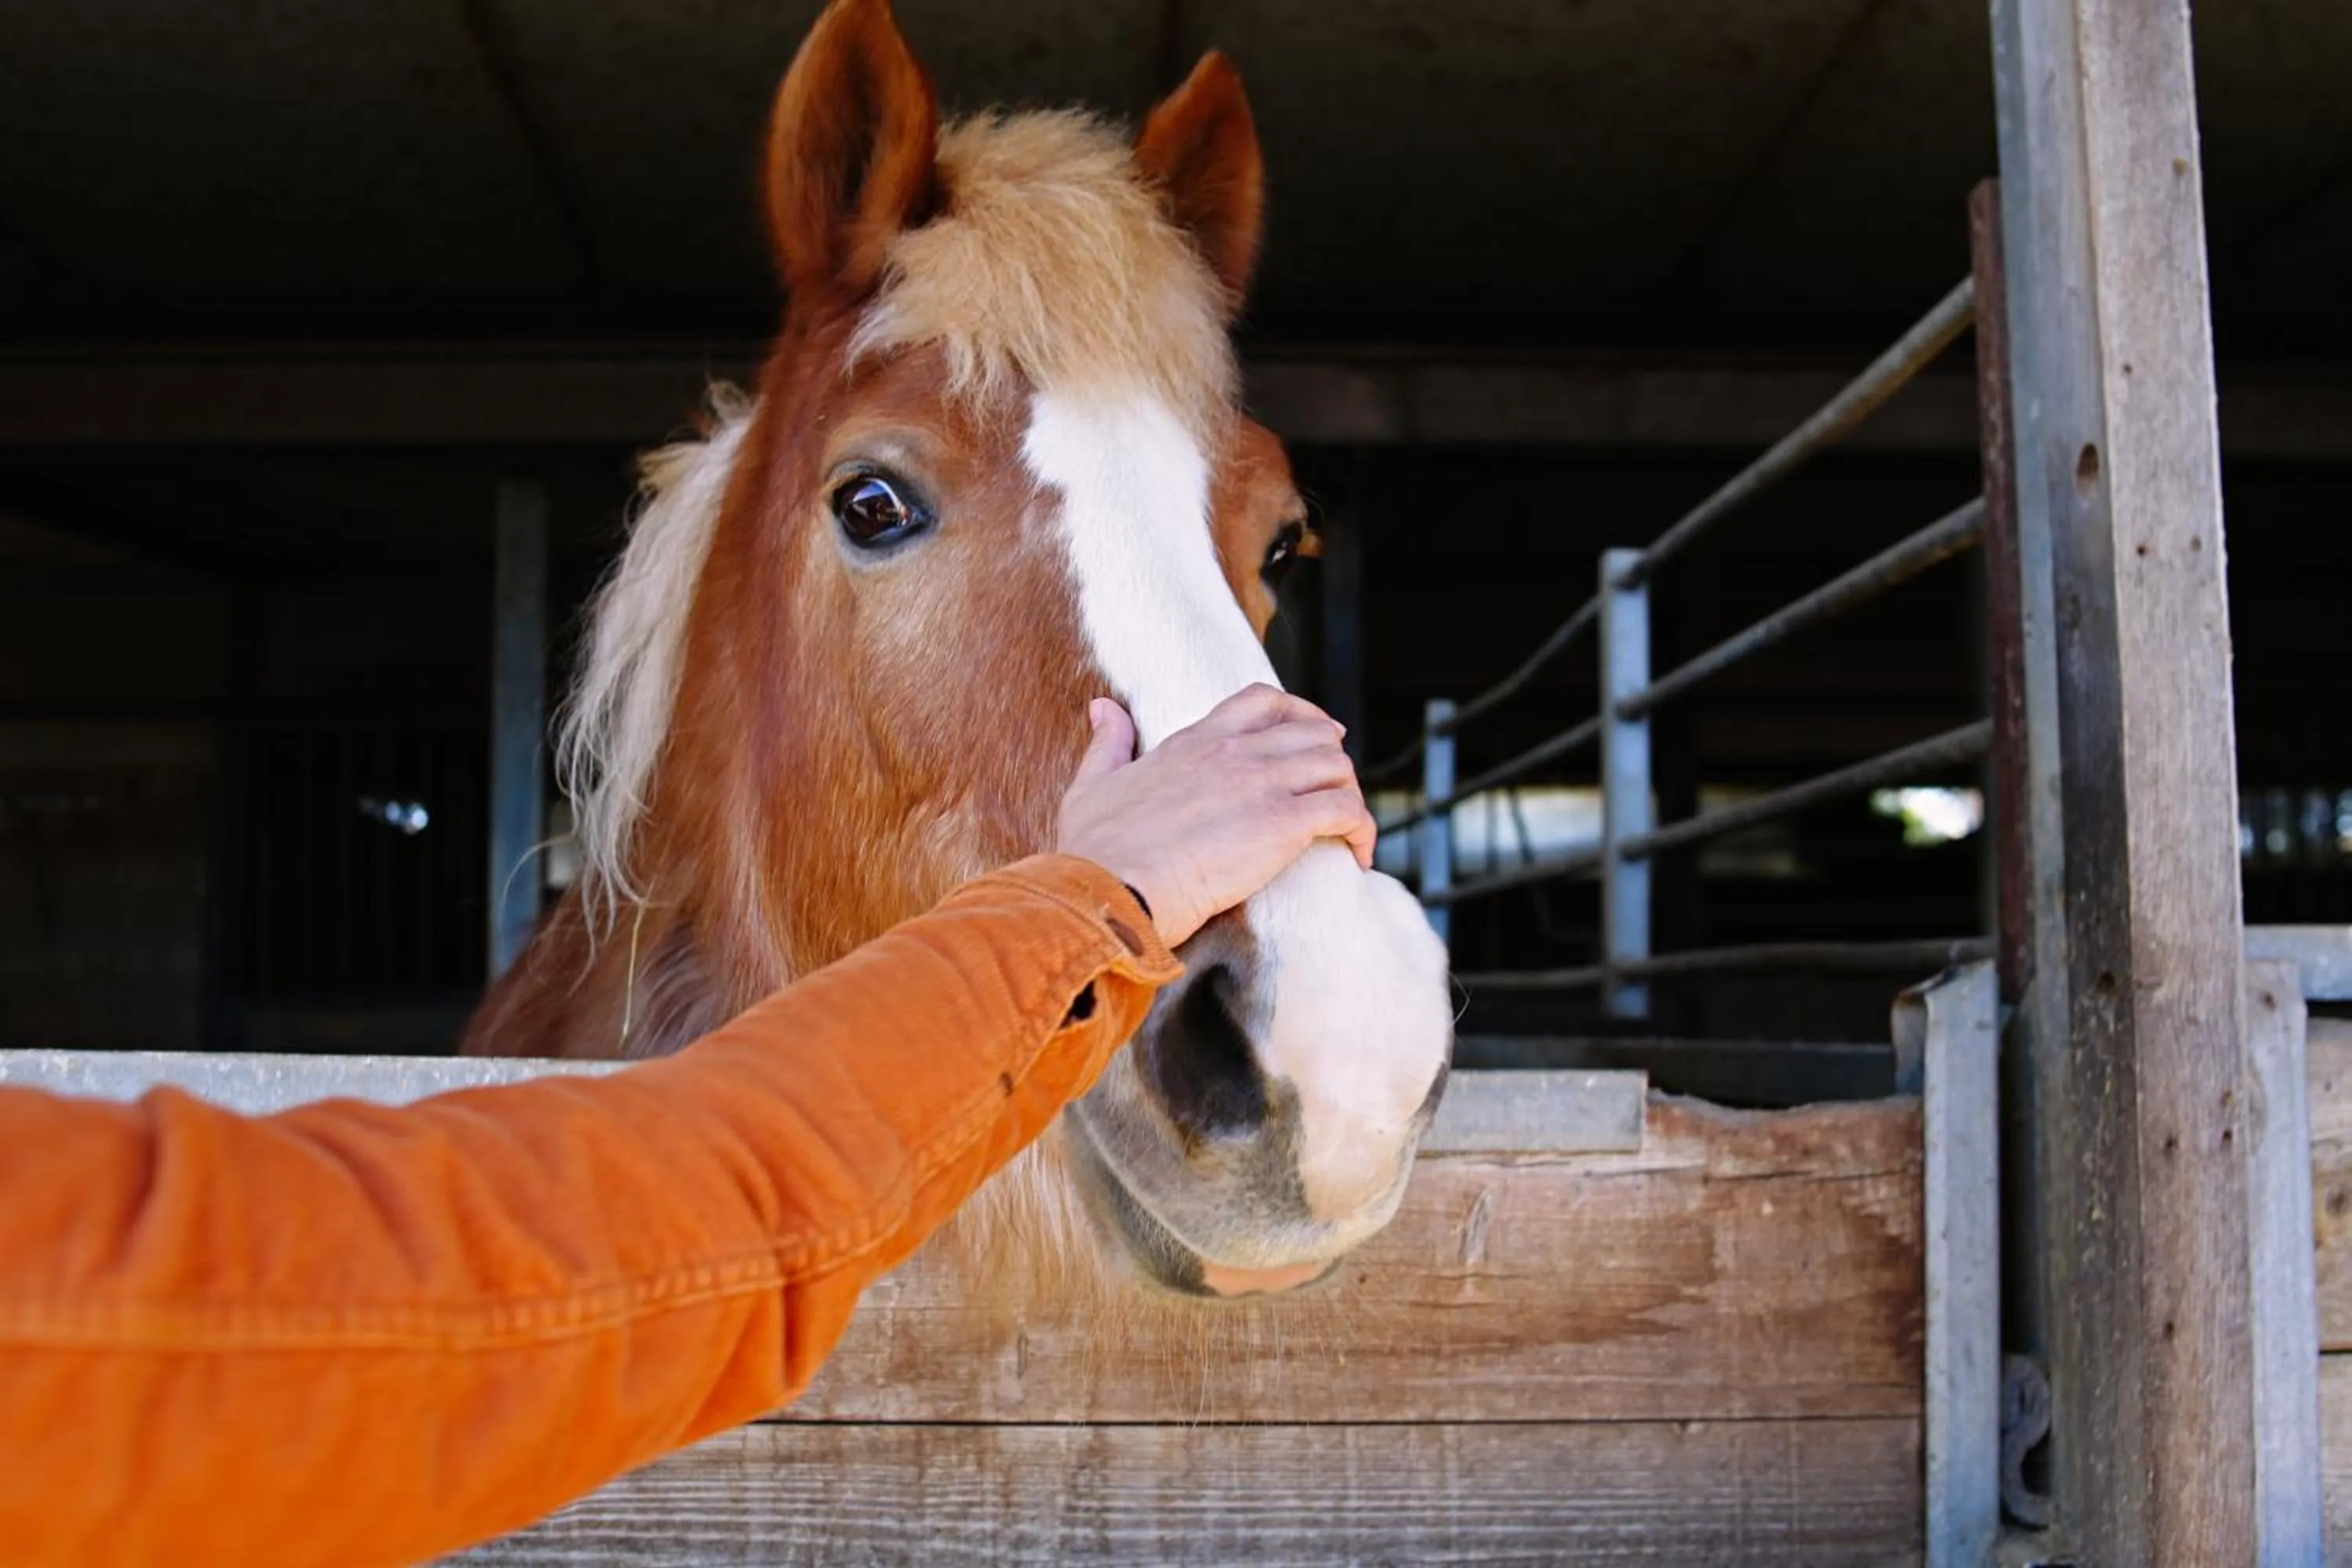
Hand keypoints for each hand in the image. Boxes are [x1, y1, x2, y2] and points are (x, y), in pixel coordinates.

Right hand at [1054, 685, 1376, 948]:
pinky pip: (1347, 810)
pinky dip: (1363, 829)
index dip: (1298, 714)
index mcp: (1194, 741)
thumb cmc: (1094, 851)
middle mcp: (1233, 752)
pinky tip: (1359, 855)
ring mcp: (1261, 783)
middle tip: (1338, 789)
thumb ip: (1107, 742)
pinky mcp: (1282, 823)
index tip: (1314, 736)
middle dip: (1333, 756)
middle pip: (1312, 730)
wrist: (1108, 890)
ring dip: (1351, 794)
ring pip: (1337, 765)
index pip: (1261, 701)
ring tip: (1349, 829)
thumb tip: (1103, 708)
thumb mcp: (1092, 784)